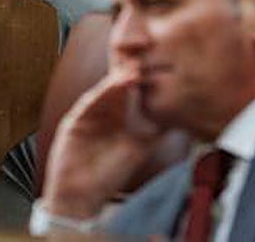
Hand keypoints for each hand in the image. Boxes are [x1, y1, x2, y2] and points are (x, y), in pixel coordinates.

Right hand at [42, 63, 164, 219]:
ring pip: (105, 91)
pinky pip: (88, 104)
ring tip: (134, 72)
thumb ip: (156, 131)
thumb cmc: (110, 173)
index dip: (143, 75)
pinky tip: (112, 87)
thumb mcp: (139, 148)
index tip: (161, 63)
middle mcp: (104, 109)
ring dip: (118, 81)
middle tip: (147, 59)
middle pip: (117, 83)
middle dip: (130, 70)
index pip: (131, 88)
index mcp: (120, 112)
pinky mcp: (74, 121)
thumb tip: (179, 118)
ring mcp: (89, 113)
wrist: (83, 196)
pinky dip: (100, 95)